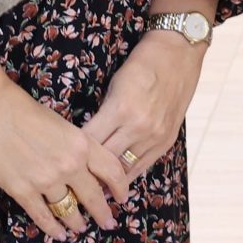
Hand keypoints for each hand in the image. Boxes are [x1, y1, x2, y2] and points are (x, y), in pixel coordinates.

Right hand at [0, 57, 128, 240]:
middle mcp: (69, 164)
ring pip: (69, 210)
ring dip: (76, 222)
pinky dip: (52, 228)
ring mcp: (46, 180)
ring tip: (80, 228)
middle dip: (103, 213)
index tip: (123, 198)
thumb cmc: (25, 110)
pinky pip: (42, 216)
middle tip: (108, 223)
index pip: (112, 171)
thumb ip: (76, 146)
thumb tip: (85, 167)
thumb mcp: (62, 124)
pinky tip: (58, 234)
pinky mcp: (22, 191)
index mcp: (82, 143)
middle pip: (93, 196)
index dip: (121, 187)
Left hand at [80, 28, 204, 184]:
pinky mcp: (167, 141)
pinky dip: (127, 177)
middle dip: (88, 171)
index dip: (75, 153)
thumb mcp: (116, 84)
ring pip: (124, 169)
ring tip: (89, 190)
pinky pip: (143, 167)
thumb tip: (87, 137)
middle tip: (72, 179)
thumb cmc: (143, 63)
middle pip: (105, 160)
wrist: (180, 53)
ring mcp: (155, 136)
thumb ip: (104, 112)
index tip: (63, 160)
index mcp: (121, 109)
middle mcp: (139, 127)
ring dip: (106, 179)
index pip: (90, 142)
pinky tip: (114, 186)